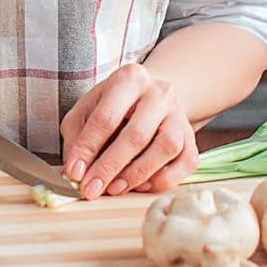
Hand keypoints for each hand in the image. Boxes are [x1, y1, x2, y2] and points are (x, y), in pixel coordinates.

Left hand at [59, 64, 197, 198]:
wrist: (149, 99)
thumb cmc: (112, 106)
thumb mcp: (86, 109)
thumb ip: (77, 136)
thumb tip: (75, 170)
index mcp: (129, 78)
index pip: (106, 117)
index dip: (88, 148)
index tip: (74, 172)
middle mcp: (159, 92)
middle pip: (137, 135)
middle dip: (110, 167)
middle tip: (91, 188)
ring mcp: (179, 115)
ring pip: (165, 148)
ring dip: (136, 175)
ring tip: (114, 187)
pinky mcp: (191, 138)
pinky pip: (185, 163)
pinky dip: (162, 179)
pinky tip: (140, 185)